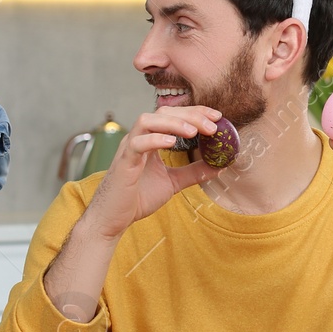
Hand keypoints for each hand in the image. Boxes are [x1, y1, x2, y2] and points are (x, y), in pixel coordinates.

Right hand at [80, 107, 225, 241]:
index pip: (173, 116)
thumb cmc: (138, 198)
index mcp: (149, 140)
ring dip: (173, 123)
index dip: (195, 112)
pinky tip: (172, 143)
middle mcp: (138, 139)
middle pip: (163, 113)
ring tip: (194, 131)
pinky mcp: (123, 162)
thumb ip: (193, 172)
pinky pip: (137, 144)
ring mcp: (128, 148)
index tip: (217, 117)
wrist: (113, 219)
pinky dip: (154, 139)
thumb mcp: (172, 182)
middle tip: (213, 125)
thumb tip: (219, 166)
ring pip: (147, 121)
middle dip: (190, 115)